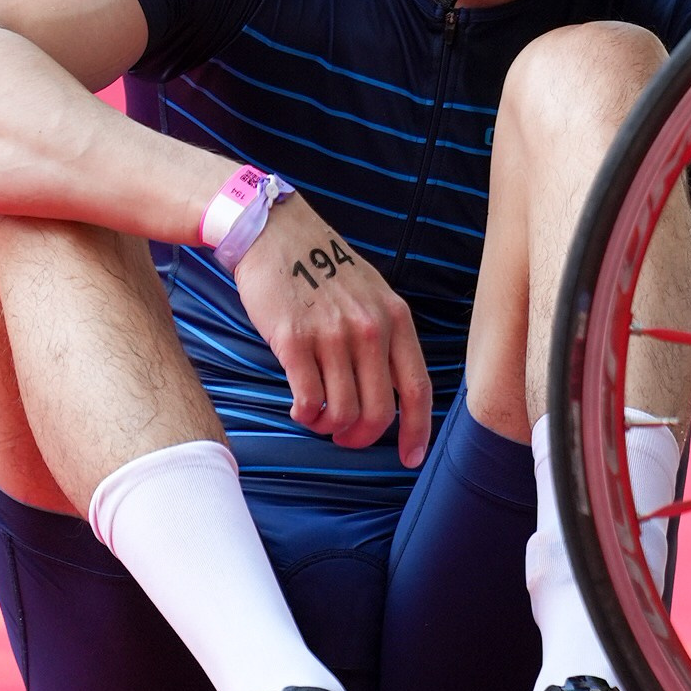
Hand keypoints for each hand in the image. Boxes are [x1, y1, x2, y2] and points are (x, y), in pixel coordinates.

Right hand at [234, 204, 432, 464]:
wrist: (274, 232)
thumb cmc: (322, 267)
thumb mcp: (372, 293)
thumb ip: (386, 335)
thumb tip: (392, 391)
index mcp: (395, 318)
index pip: (417, 389)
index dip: (416, 432)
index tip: (410, 458)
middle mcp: (369, 328)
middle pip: (378, 412)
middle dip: (361, 437)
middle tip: (344, 438)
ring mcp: (331, 334)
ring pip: (341, 413)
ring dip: (328, 427)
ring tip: (317, 418)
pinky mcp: (292, 340)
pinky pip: (307, 400)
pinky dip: (304, 415)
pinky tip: (298, 408)